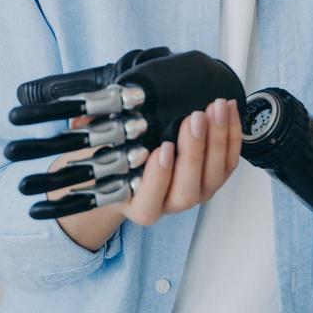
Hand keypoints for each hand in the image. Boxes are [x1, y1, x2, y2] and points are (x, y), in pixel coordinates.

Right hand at [47, 97, 241, 225]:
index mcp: (138, 204)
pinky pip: (229, 162)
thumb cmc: (115, 160)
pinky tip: (229, 111)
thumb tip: (80, 121)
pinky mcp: (213, 177)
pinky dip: (232, 135)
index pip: (150, 202)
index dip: (158, 178)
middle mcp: (169, 203)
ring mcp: (194, 192)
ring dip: (217, 139)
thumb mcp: (95, 151)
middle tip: (193, 119)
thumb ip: (90, 137)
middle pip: (188, 188)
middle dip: (194, 150)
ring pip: (214, 175)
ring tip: (214, 109)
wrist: (133, 168)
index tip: (160, 150)